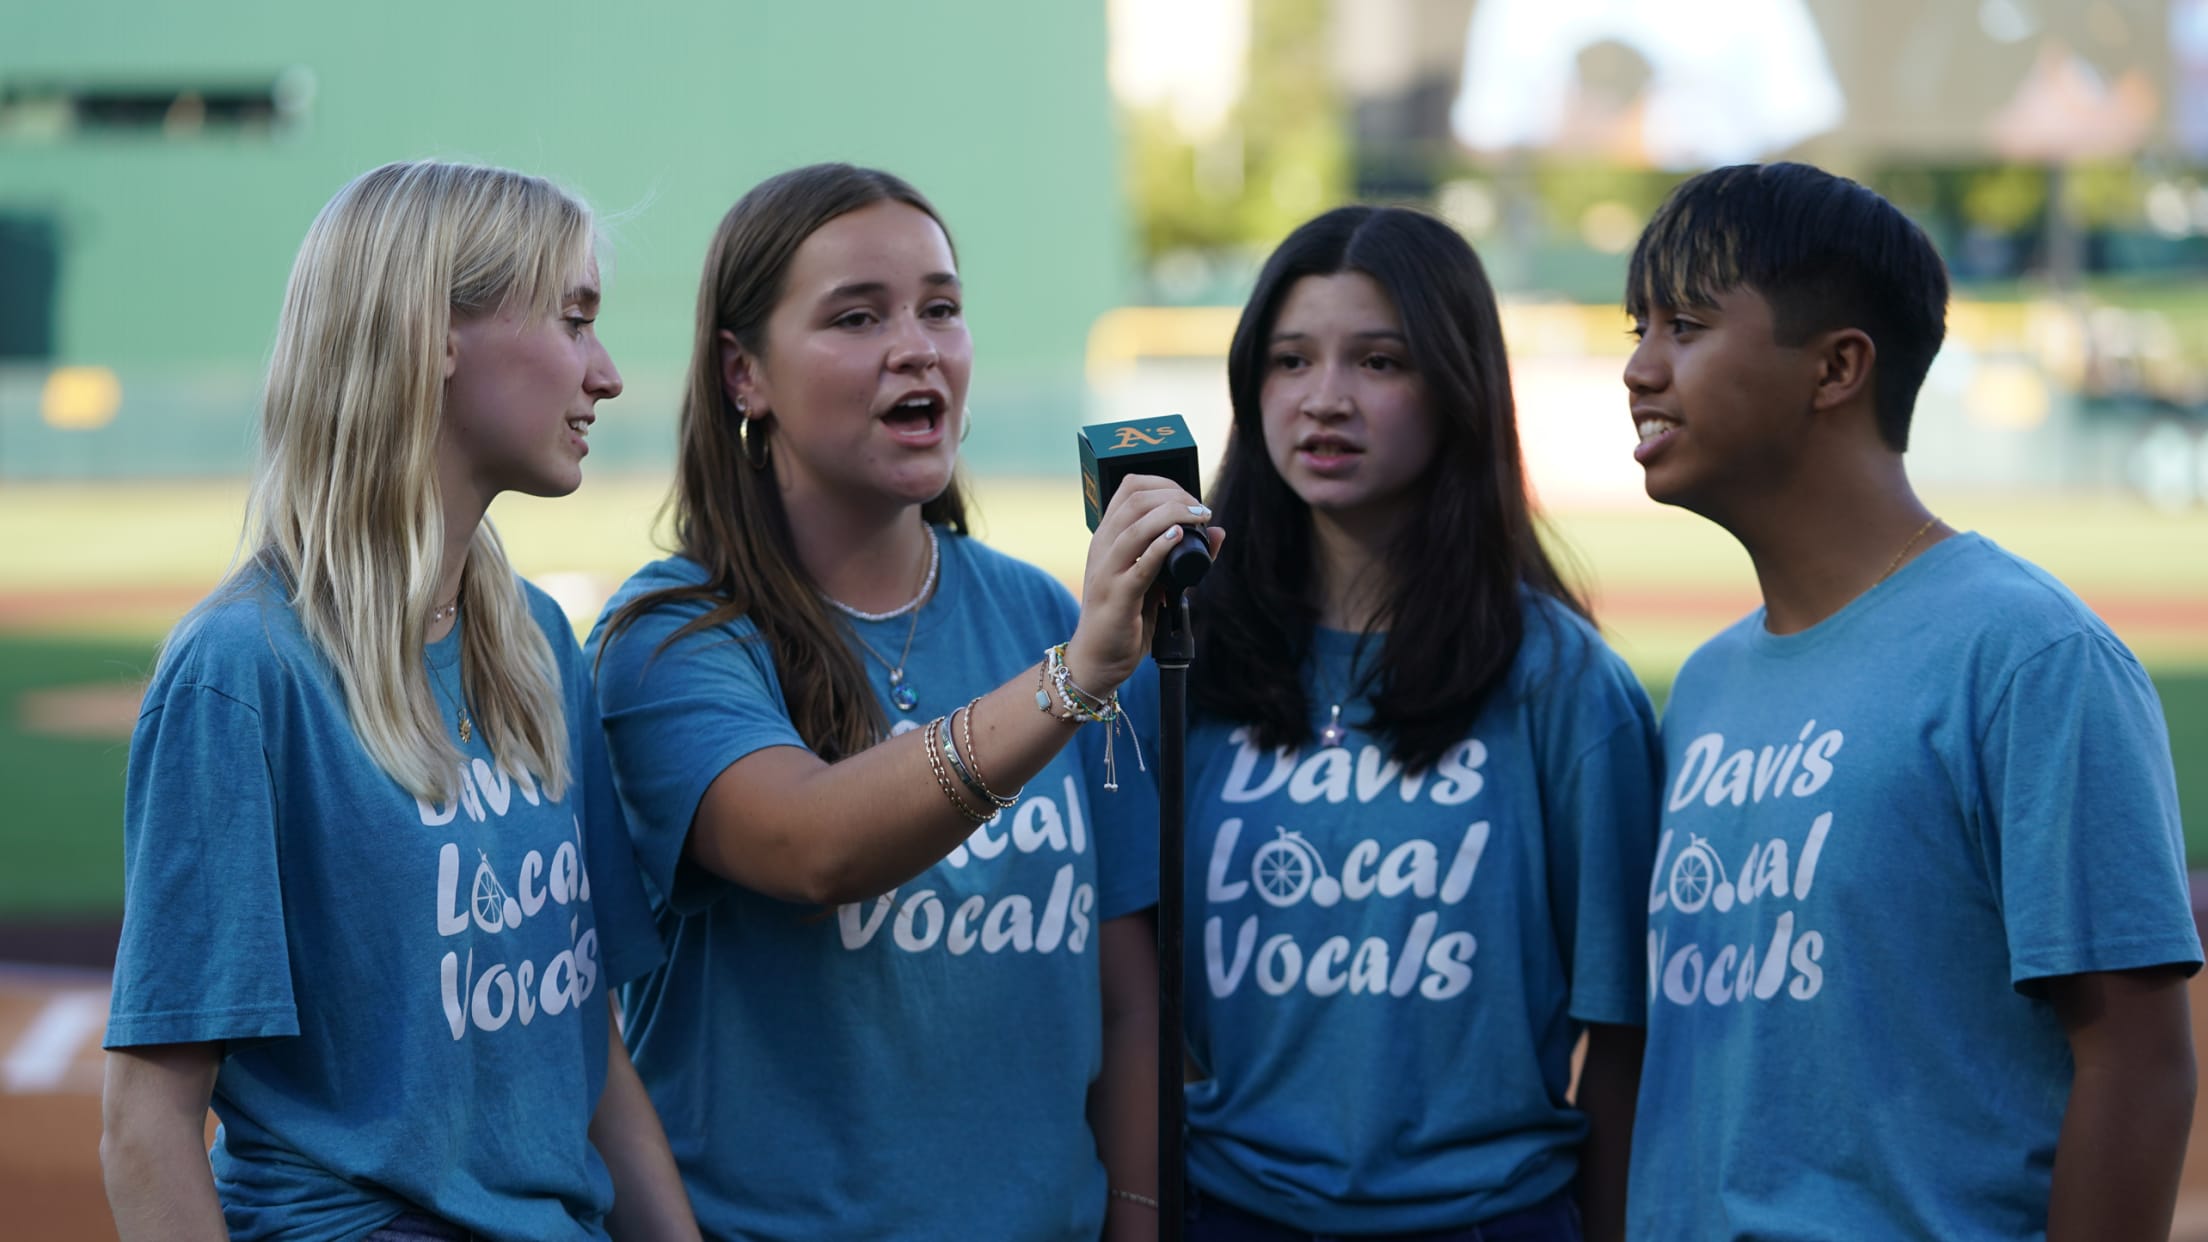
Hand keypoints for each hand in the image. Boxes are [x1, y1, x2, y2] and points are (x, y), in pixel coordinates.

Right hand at [1066, 475, 1223, 691]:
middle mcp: (1103, 548)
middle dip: (1174, 496)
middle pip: (1134, 501)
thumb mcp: (1157, 580)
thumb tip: (1217, 530)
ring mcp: (1106, 572)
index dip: (1164, 484)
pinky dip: (1159, 547)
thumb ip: (1183, 556)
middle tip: (1201, 510)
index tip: (1191, 497)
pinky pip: (1138, 566)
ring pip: (1134, 527)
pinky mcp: (1115, 597)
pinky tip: (1177, 538)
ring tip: (1197, 517)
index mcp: (1108, 538)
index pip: (1129, 489)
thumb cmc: (1126, 618)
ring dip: (1171, 515)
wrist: (1098, 659)